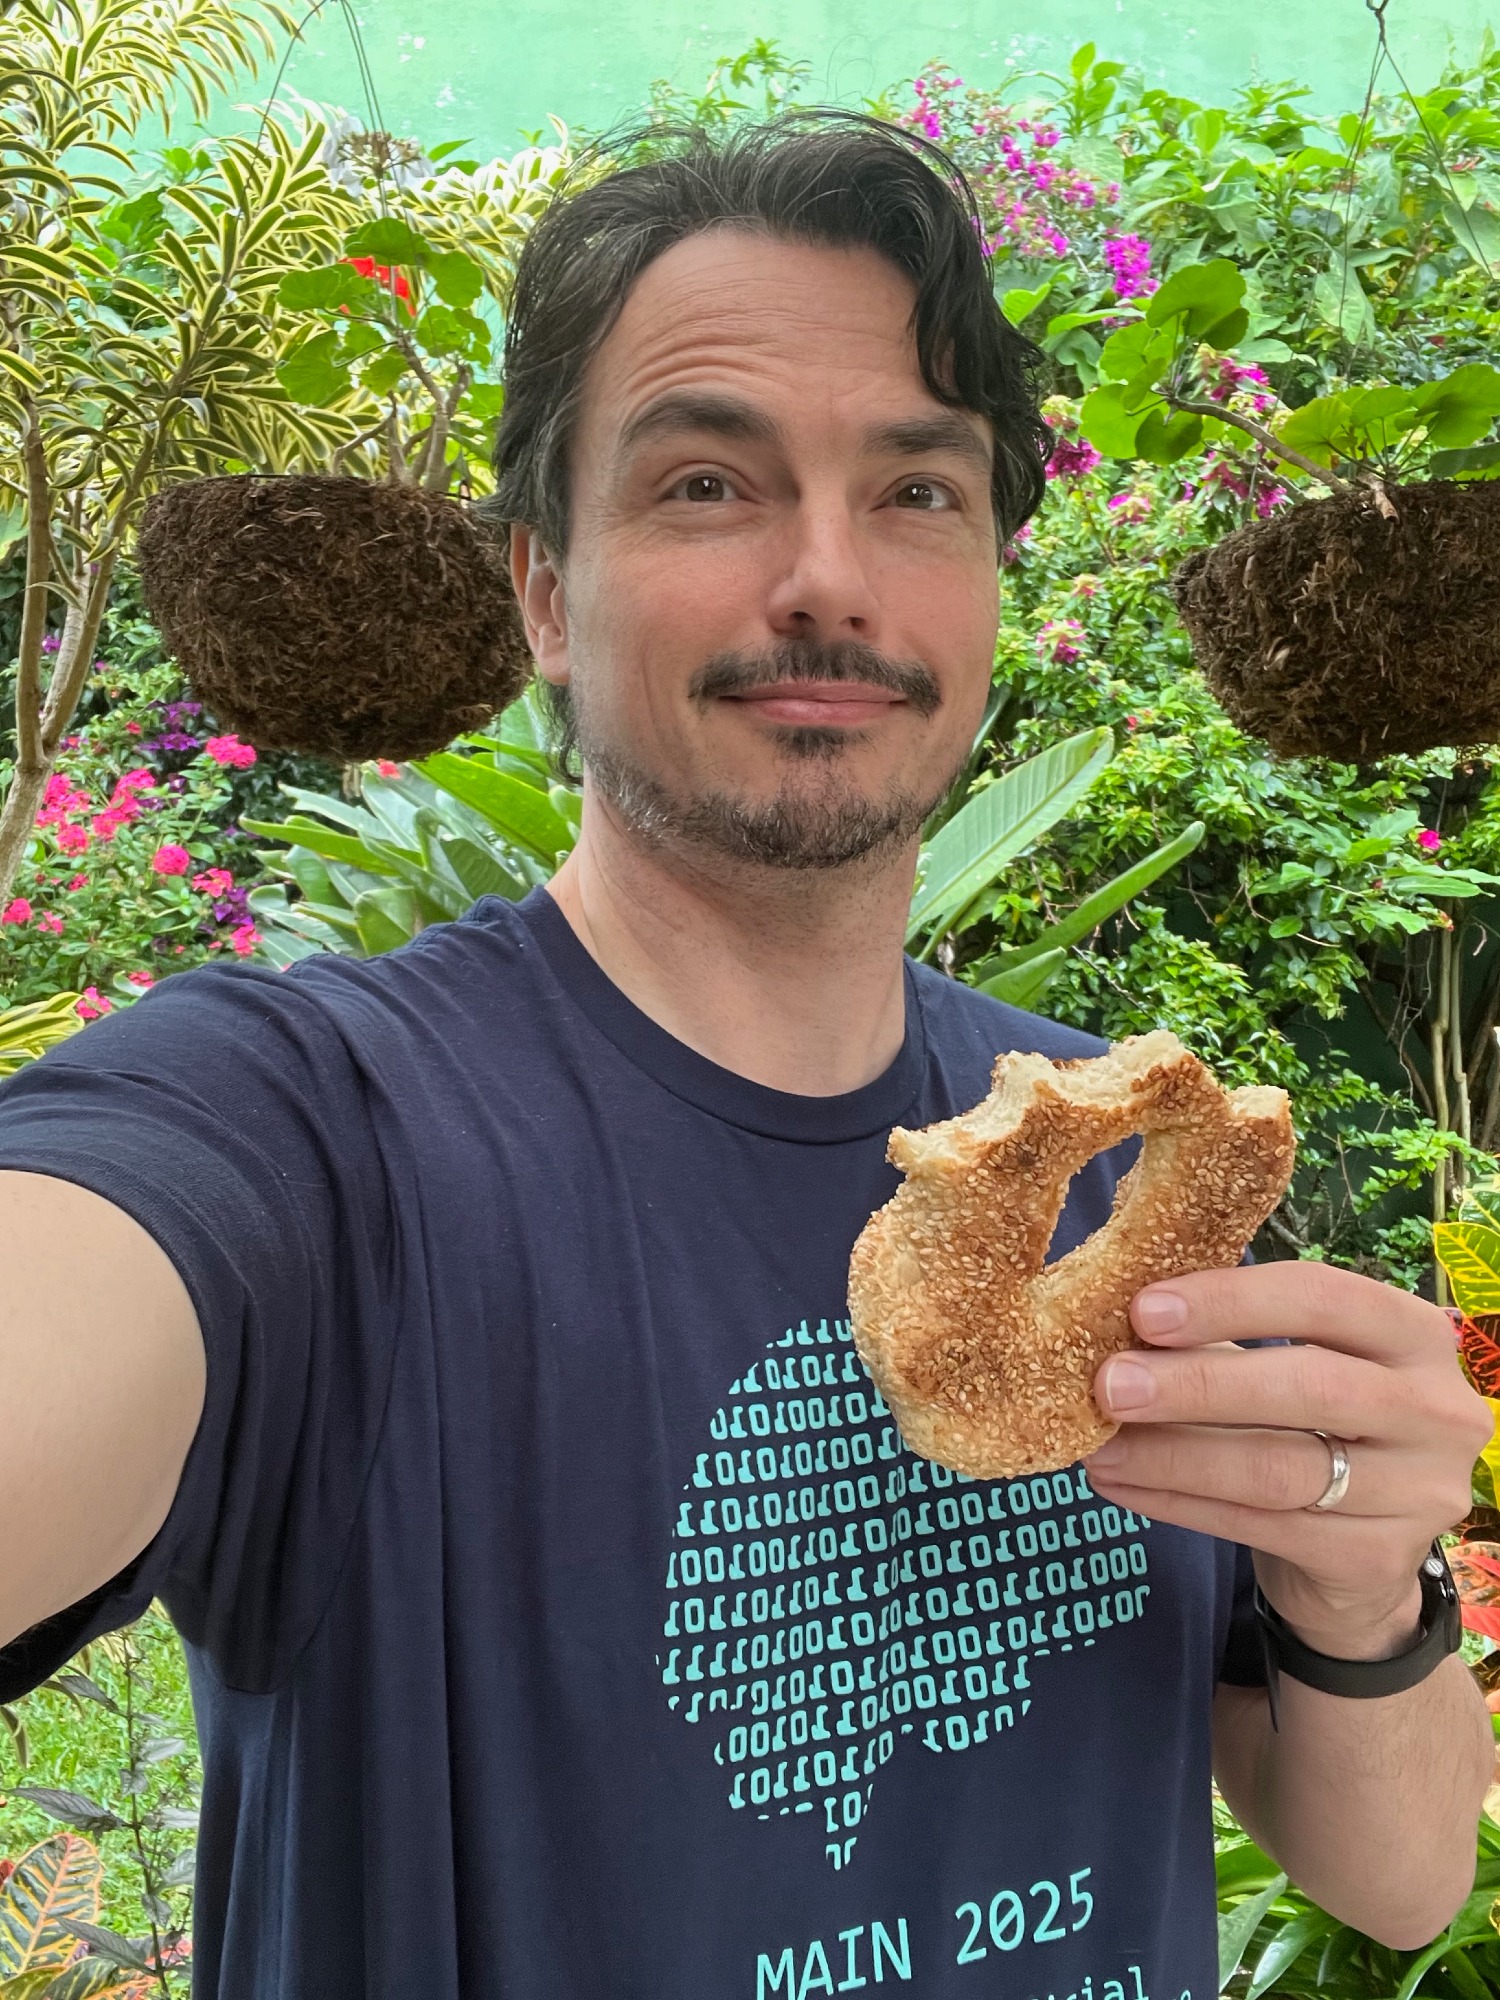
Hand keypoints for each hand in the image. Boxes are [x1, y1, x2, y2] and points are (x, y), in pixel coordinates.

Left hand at [1084, 1262, 1493, 1657]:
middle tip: (1110, 1385)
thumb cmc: (1312, 1426)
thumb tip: (1110, 1319)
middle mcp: (1436, 1409)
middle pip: (1309, 1385)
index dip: (1231, 1299)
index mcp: (1414, 1333)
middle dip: (1197, 1383)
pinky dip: (1179, 1504)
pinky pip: (1260, 1527)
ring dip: (1173, 1455)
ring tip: (1099, 1446)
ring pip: (1278, 1467)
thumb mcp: (1292, 1365)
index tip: (1144, 1310)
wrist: (1362, 1552)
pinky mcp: (1378, 1559)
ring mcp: (1418, 1491)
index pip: (1324, 1297)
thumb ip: (1226, 1337)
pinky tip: (1123, 1485)